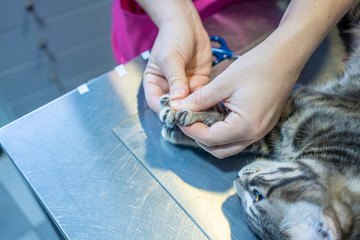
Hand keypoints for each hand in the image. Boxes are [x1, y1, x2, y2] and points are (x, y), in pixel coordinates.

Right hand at [143, 15, 211, 111]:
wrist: (188, 25)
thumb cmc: (172, 39)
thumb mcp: (170, 58)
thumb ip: (175, 79)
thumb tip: (178, 100)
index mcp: (154, 84)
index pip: (157, 102)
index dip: (165, 110)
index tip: (175, 115)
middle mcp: (168, 89)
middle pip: (173, 107)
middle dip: (182, 113)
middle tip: (192, 119)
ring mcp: (184, 87)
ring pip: (189, 104)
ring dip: (196, 110)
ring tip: (204, 116)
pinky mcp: (199, 84)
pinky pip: (203, 97)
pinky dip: (207, 103)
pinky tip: (213, 108)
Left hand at [170, 34, 303, 157]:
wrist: (285, 57)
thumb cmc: (256, 67)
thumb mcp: (223, 83)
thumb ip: (199, 99)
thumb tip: (178, 108)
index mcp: (245, 127)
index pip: (209, 139)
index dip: (190, 129)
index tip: (179, 116)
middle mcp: (254, 135)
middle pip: (218, 150)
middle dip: (199, 137)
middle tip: (188, 119)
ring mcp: (259, 132)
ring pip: (228, 146)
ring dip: (210, 136)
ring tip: (199, 116)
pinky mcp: (260, 125)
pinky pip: (237, 137)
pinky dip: (222, 131)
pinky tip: (215, 114)